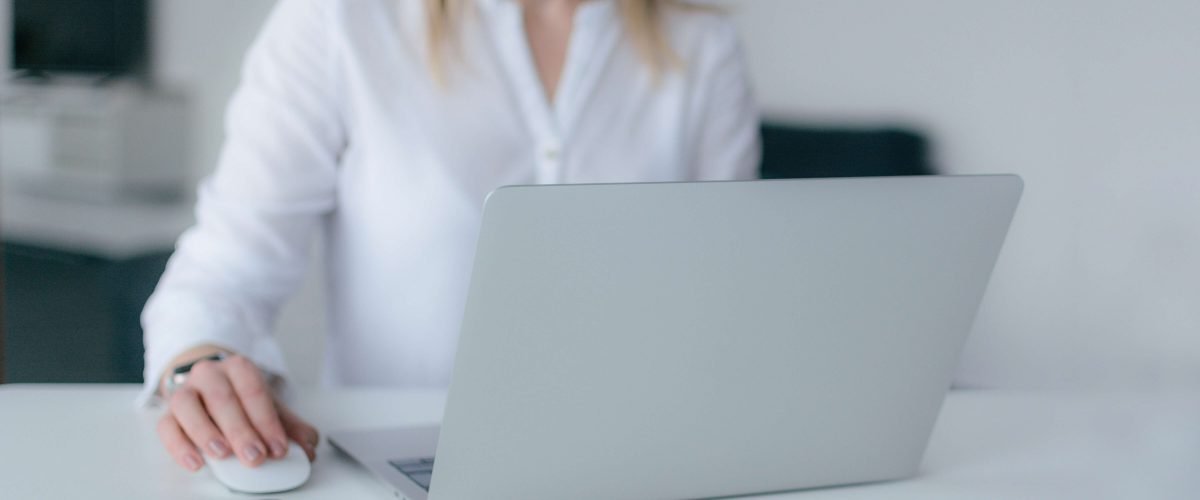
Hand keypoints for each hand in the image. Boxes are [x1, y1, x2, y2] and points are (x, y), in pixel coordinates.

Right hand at [155, 352, 318, 471]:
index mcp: (238, 367)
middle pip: (223, 399)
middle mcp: (209, 374)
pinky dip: (179, 446)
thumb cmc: (240, 398)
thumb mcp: (267, 406)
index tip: (278, 448)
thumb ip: (289, 426)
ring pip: (188, 406)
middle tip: (255, 456)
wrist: (208, 386)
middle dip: (241, 430)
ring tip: (222, 454)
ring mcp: (184, 391)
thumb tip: (309, 446)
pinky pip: (167, 427)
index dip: (267, 421)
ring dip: (206, 432)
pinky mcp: (167, 413)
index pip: (254, 391)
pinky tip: (196, 462)